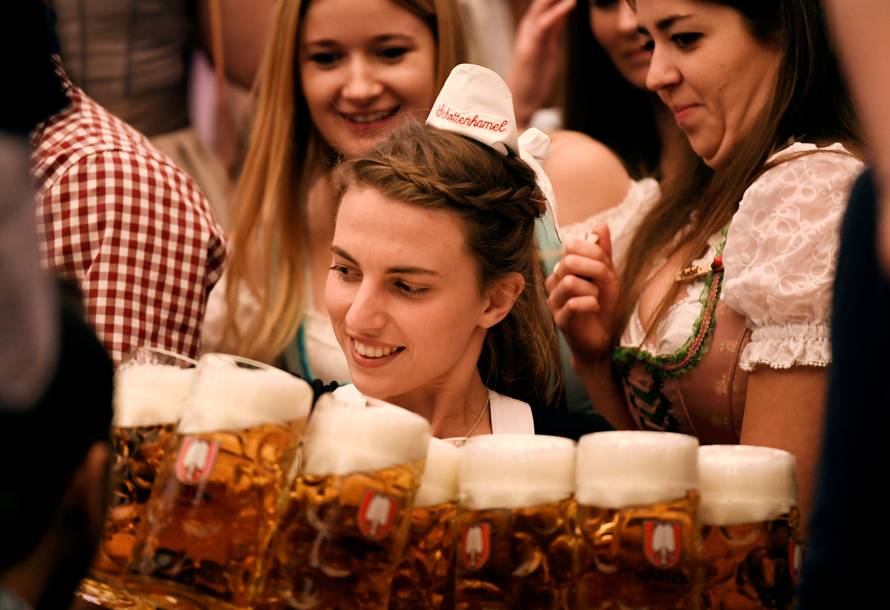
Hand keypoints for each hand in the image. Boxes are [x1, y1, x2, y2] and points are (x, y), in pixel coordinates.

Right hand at [507, 0, 575, 126]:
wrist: (519, 102)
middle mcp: (528, 29)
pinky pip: (544, 25)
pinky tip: (571, 3)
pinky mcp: (530, 49)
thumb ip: (553, 31)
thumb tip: (562, 14)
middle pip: (543, 1)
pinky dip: (558, 12)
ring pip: (542, 7)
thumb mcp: (548, 49)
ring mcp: (527, 38)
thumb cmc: (533, 78)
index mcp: (533, 28)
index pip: (547, 3)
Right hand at [546, 224, 620, 364]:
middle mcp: (555, 282)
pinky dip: (590, 303)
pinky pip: (573, 304)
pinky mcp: (560, 320)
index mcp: (565, 268)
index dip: (591, 251)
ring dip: (591, 288)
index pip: (570, 245)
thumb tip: (601, 224)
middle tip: (605, 281)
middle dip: (594, 268)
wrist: (604, 338)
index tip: (605, 265)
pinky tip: (595, 307)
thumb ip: (603, 252)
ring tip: (597, 296)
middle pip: (568, 261)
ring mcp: (554, 301)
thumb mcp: (608, 275)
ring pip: (568, 281)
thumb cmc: (604, 305)